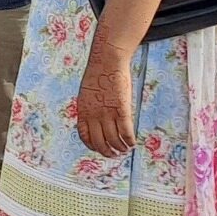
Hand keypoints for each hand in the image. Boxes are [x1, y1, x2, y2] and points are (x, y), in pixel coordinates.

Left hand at [75, 41, 135, 157]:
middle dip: (107, 152)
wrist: (107, 61)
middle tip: (114, 154)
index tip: (99, 148)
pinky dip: (130, 141)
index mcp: (83, 111)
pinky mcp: (122, 109)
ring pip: (114, 141)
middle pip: (99, 143)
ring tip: (125, 149)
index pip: (84, 136)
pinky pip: (126, 132)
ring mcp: (107, 113)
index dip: (92, 146)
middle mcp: (93, 115)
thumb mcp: (87, 93)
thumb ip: (90, 108)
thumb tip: (96, 121)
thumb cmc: (98, 74)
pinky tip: (133, 143)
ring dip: (120, 148)